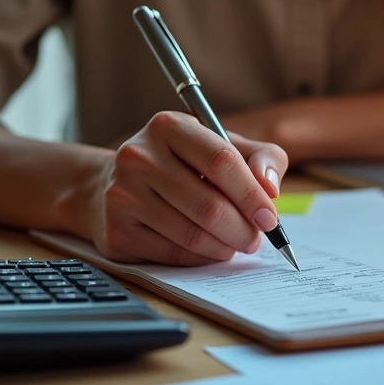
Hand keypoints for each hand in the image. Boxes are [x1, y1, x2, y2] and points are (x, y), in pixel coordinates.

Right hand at [79, 111, 287, 264]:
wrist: (113, 185)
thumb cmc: (182, 165)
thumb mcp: (223, 146)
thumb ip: (260, 157)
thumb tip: (270, 189)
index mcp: (168, 126)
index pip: (222, 161)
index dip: (252, 195)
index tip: (270, 218)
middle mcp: (139, 156)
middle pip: (209, 205)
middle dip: (243, 230)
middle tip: (256, 239)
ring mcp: (122, 195)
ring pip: (192, 235)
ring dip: (225, 247)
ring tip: (235, 244)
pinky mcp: (116, 232)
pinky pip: (174, 254)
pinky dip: (201, 258)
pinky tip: (209, 249)